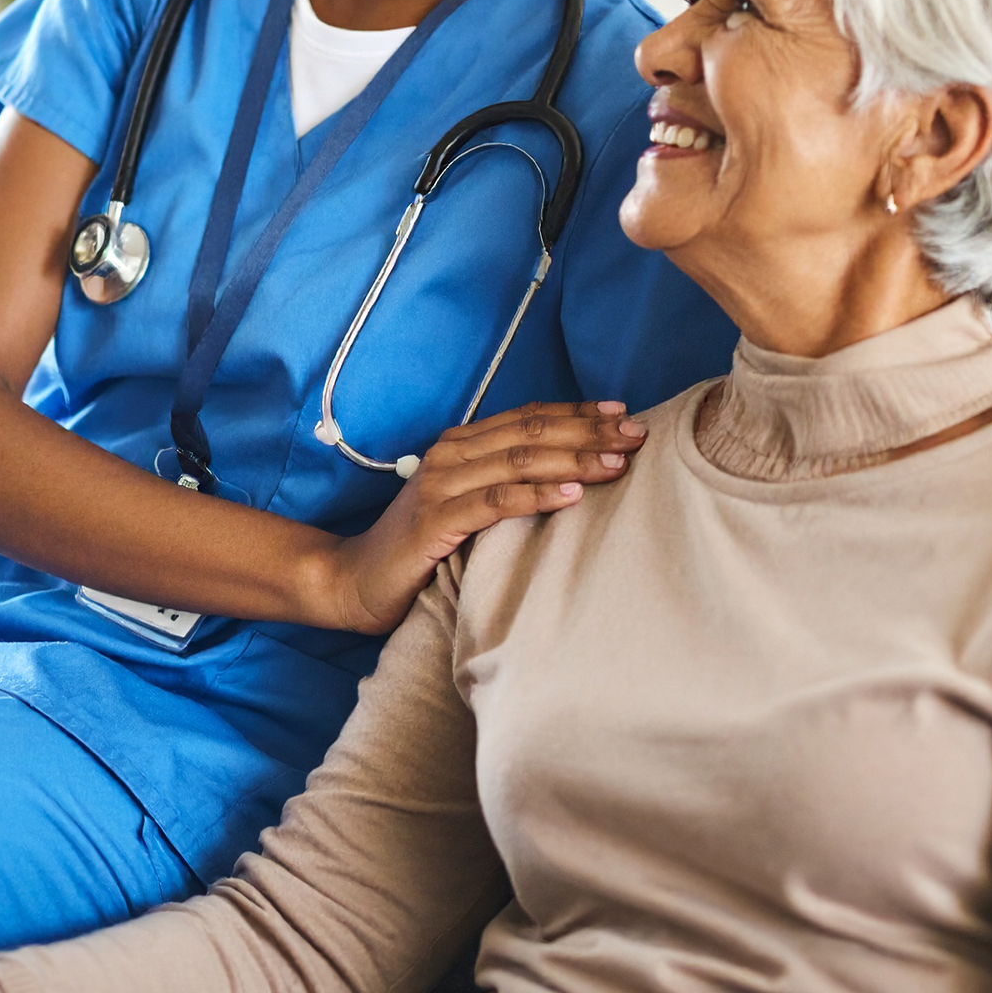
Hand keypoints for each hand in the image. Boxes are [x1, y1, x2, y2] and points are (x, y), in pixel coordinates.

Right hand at [335, 400, 647, 633]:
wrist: (355, 580)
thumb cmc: (419, 546)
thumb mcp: (464, 504)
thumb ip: (502, 482)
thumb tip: (570, 474)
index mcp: (461, 443)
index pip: (529, 417)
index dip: (578, 412)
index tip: (623, 412)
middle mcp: (451, 454)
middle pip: (531, 432)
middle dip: (588, 430)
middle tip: (636, 433)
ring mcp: (441, 484)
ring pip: (519, 461)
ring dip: (573, 458)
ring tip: (616, 462)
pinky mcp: (435, 520)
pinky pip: (495, 502)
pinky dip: (536, 495)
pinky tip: (570, 493)